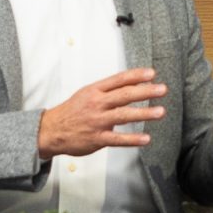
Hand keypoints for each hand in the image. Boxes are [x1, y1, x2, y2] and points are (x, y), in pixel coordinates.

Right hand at [37, 68, 167, 157]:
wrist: (51, 131)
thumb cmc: (70, 112)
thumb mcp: (85, 94)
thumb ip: (106, 91)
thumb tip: (130, 86)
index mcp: (94, 91)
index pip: (118, 80)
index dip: (136, 76)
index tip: (151, 74)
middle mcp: (96, 104)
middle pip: (124, 95)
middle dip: (145, 91)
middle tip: (162, 89)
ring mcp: (97, 122)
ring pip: (123, 115)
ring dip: (144, 113)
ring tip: (160, 112)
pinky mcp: (97, 138)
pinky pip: (117, 139)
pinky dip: (132, 139)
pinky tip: (145, 138)